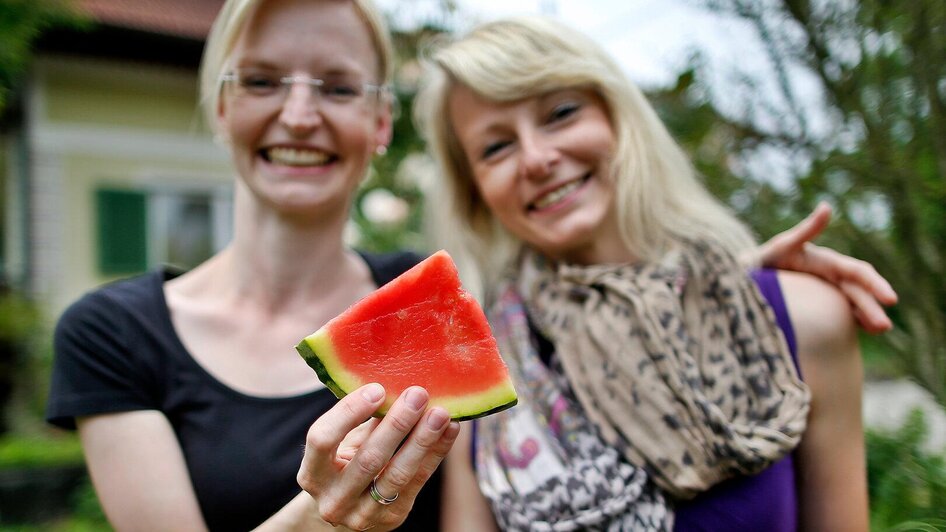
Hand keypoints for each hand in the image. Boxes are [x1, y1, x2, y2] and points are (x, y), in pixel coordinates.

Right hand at [297, 383, 459, 530]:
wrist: (347, 510)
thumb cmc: (344, 463)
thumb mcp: (343, 443)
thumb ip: (361, 421)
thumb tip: (395, 382)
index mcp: (312, 474)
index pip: (323, 440)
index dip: (349, 413)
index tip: (377, 388)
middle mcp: (333, 500)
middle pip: (368, 459)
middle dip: (397, 424)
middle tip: (418, 394)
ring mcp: (362, 515)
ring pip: (397, 474)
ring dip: (422, 440)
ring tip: (440, 413)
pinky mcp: (391, 519)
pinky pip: (418, 482)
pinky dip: (436, 453)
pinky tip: (450, 430)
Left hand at [747, 202, 897, 333]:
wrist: (743, 278)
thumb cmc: (762, 260)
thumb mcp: (782, 246)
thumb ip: (805, 230)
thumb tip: (827, 206)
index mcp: (824, 261)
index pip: (856, 272)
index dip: (874, 284)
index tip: (890, 299)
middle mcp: (829, 276)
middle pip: (857, 292)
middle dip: (872, 308)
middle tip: (885, 327)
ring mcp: (824, 291)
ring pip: (852, 305)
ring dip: (868, 317)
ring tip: (882, 330)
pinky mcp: (817, 305)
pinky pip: (840, 315)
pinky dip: (854, 323)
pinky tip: (867, 333)